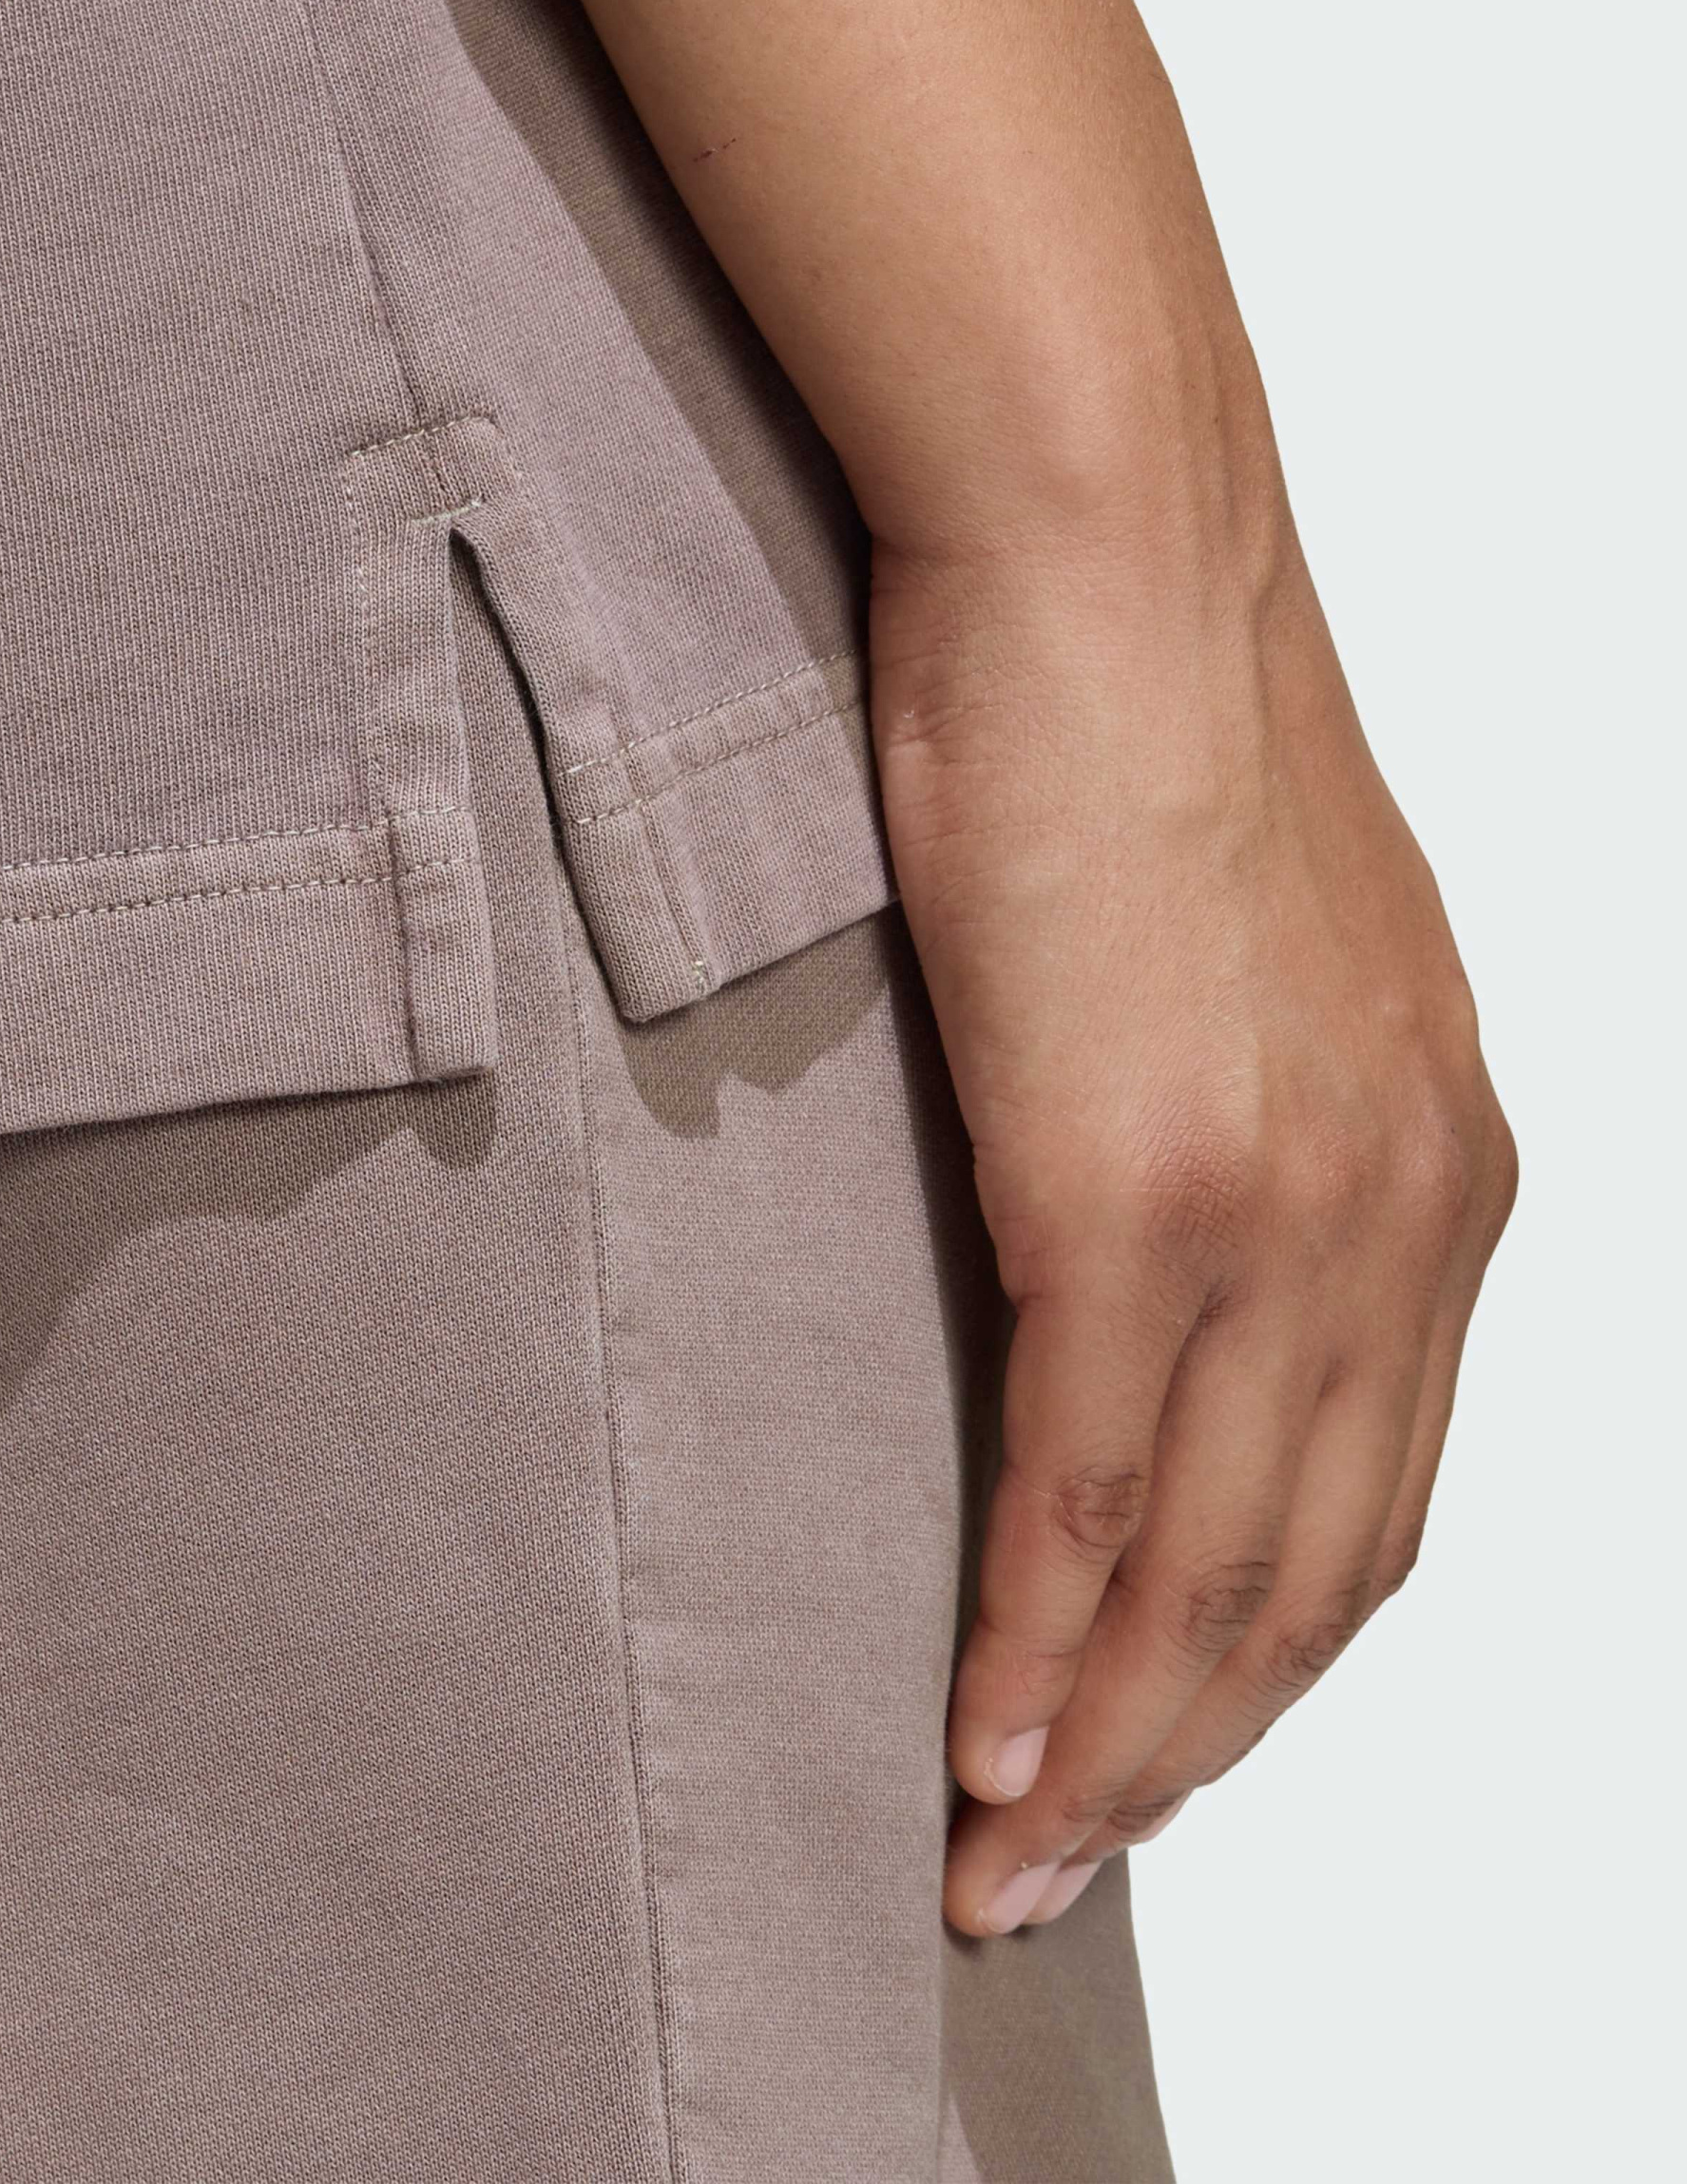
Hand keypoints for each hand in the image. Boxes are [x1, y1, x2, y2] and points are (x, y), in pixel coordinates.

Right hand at [870, 505, 1515, 1937]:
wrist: (1103, 554)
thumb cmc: (1138, 727)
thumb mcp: (1254, 964)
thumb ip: (1248, 1132)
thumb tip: (1157, 1256)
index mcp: (1446, 1167)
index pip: (1379, 1494)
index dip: (1272, 1664)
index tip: (1167, 1760)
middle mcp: (1404, 1215)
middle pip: (1312, 1577)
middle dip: (1193, 1757)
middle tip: (1071, 1875)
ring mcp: (1283, 1212)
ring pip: (1210, 1569)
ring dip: (1110, 1744)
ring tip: (1009, 1859)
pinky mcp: (1136, 1187)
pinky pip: (1092, 1485)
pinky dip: (1037, 1635)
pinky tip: (982, 1732)